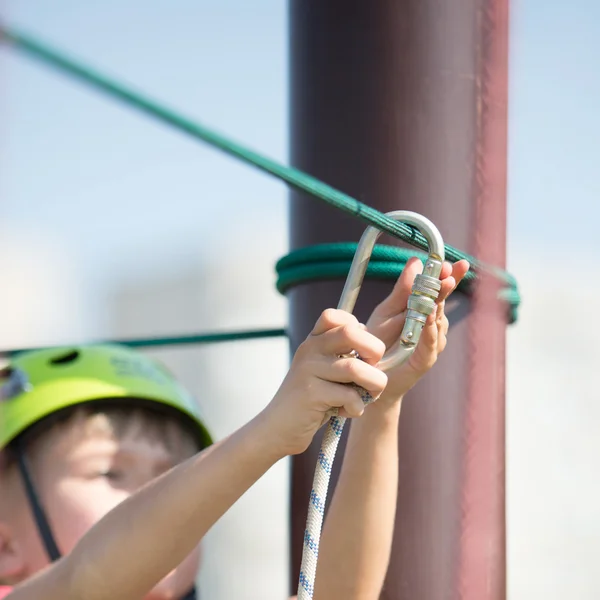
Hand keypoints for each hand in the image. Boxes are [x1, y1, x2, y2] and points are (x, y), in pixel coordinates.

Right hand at [260, 309, 388, 457]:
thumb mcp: (324, 370)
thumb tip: (376, 347)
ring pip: (356, 368)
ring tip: (365, 396)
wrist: (278, 428)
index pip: (335, 316)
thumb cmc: (312, 400)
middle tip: (372, 370)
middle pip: (351, 333)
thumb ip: (344, 354)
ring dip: (373, 386)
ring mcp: (308, 370)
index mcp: (314, 340)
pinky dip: (357, 407)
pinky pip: (350, 396)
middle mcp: (309, 349)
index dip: (359, 328)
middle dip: (375, 351)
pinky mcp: (311, 394)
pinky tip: (347, 412)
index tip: (362, 350)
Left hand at [366, 257, 469, 401]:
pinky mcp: (424, 360)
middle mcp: (432, 326)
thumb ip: (402, 289)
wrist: (367, 375)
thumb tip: (416, 261)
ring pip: (439, 322)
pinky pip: (430, 344)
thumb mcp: (387, 310)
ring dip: (440, 305)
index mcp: (423, 311)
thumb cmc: (379, 341)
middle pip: (442, 303)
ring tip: (442, 286)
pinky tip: (430, 317)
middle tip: (451, 270)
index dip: (444, 276)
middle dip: (447, 285)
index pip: (437, 290)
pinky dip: (430, 330)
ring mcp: (430, 344)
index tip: (446, 262)